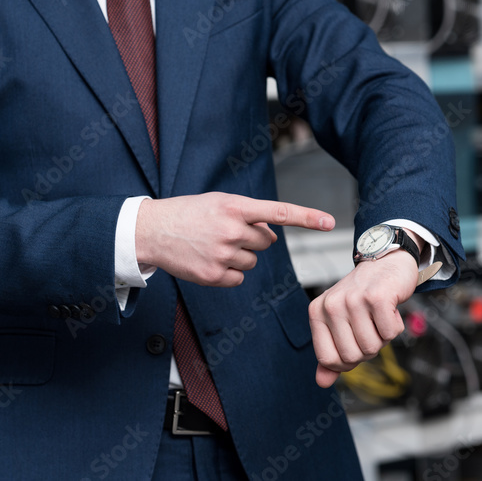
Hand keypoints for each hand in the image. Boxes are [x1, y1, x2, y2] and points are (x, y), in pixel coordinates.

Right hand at [136, 193, 333, 286]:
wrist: (152, 231)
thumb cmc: (188, 213)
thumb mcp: (217, 203)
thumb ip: (247, 214)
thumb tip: (270, 235)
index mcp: (235, 207)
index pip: (279, 212)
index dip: (307, 217)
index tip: (330, 222)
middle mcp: (232, 230)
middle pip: (266, 242)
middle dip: (252, 239)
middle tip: (226, 232)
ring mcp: (223, 254)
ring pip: (252, 262)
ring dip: (239, 256)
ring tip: (212, 245)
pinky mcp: (214, 275)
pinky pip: (239, 278)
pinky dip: (228, 273)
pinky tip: (208, 261)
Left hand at [308, 249, 418, 387]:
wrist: (385, 262)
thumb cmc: (362, 295)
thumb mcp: (339, 322)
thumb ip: (330, 352)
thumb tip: (322, 381)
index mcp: (317, 312)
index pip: (327, 359)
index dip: (346, 362)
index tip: (354, 345)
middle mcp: (331, 305)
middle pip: (352, 356)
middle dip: (368, 349)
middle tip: (370, 326)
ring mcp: (353, 300)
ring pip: (372, 347)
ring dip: (382, 337)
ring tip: (378, 316)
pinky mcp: (377, 297)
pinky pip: (390, 334)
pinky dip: (395, 326)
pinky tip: (390, 309)